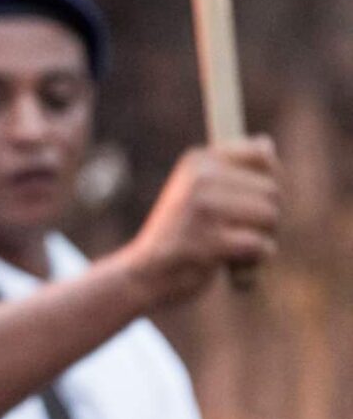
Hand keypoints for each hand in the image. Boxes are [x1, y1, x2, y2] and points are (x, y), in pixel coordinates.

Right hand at [124, 137, 280, 307]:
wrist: (146, 275)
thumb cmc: (178, 234)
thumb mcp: (196, 191)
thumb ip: (231, 168)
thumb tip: (267, 144)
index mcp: (197, 161)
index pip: (261, 154)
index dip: (272, 178)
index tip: (260, 199)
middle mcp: (200, 179)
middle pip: (272, 190)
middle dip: (268, 217)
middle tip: (244, 233)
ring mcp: (204, 209)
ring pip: (270, 216)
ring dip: (264, 239)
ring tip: (238, 250)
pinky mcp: (209, 242)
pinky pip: (260, 245)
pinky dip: (255, 261)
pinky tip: (235, 266)